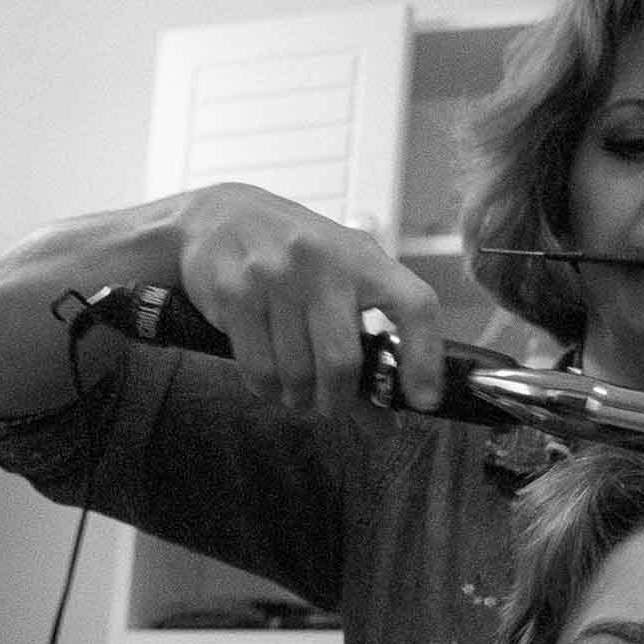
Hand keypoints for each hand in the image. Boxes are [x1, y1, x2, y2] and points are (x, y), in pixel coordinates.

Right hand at [172, 183, 444, 415]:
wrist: (219, 216)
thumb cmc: (295, 260)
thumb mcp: (339, 288)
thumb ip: (365, 353)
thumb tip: (386, 426)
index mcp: (364, 258)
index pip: (413, 304)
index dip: (424, 358)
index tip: (422, 401)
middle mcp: (323, 262)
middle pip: (342, 361)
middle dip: (336, 401)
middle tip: (328, 407)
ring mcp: (276, 274)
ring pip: (297, 373)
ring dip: (297, 397)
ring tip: (293, 389)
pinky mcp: (235, 292)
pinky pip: (259, 370)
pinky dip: (266, 389)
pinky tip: (269, 379)